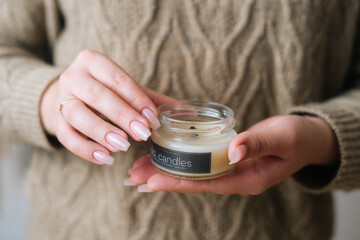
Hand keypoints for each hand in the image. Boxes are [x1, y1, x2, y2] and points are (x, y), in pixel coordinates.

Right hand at [40, 49, 172, 164]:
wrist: (71, 95)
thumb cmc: (106, 92)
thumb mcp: (127, 89)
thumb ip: (153, 100)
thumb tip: (188, 113)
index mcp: (93, 61)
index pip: (117, 79)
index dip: (137, 100)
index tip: (154, 120)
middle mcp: (73, 76)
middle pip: (97, 95)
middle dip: (122, 116)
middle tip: (143, 134)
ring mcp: (61, 99)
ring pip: (77, 115)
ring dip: (101, 132)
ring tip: (123, 146)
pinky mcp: (55, 122)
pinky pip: (67, 137)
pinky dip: (86, 150)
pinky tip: (106, 159)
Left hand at [126, 115, 338, 193]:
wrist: (306, 138)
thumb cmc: (296, 138)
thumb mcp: (282, 138)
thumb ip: (258, 143)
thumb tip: (233, 151)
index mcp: (247, 179)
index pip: (206, 184)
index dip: (178, 183)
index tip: (151, 181)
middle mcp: (234, 178)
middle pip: (193, 182)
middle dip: (163, 179)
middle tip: (132, 177)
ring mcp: (230, 170)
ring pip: (192, 174)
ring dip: (166, 171)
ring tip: (137, 170)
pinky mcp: (226, 159)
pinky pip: (199, 163)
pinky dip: (179, 160)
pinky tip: (162, 157)